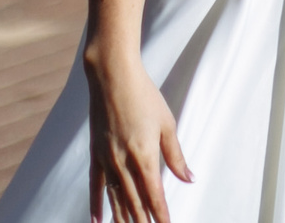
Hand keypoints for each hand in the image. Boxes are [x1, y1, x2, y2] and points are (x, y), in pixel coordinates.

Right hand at [86, 49, 190, 222]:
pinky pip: (96, 185)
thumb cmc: (144, 95)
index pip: (154, 195)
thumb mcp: (167, 124)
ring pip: (116, 197)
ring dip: (123, 218)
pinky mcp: (96, 153)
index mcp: (144, 155)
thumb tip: (188, 178)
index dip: (160, 214)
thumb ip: (175, 155)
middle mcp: (124, 162)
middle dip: (143, 221)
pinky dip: (97, 204)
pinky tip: (98, 220)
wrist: (112, 76)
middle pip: (135, 202)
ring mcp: (107, 158)